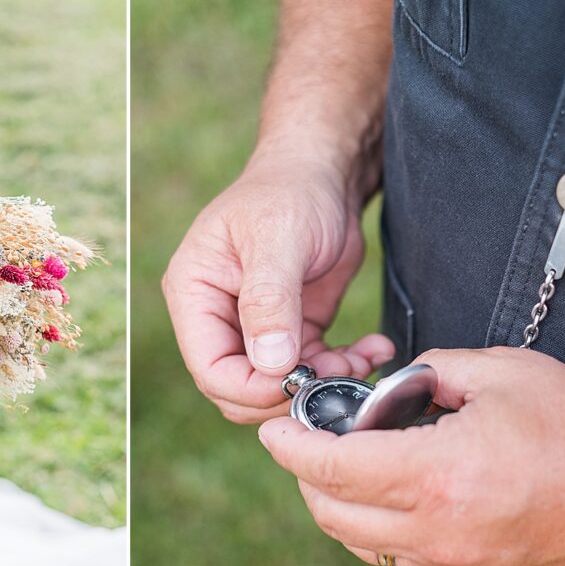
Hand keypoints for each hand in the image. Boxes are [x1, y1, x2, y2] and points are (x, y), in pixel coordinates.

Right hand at [162, 153, 393, 423]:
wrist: (325, 173)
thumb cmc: (290, 191)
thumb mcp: (278, 239)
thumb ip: (269, 301)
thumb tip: (270, 363)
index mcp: (194, 294)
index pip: (209, 368)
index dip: (251, 387)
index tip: (297, 380)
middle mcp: (216, 317)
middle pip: (237, 389)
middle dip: (287, 392)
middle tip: (335, 377)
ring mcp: (252, 328)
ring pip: (276, 387)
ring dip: (322, 384)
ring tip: (362, 359)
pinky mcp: (290, 331)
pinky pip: (308, 371)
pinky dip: (341, 369)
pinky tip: (371, 349)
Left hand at [258, 347, 564, 565]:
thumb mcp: (502, 373)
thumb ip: (430, 372)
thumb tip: (392, 387)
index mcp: (437, 475)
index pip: (330, 468)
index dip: (290, 446)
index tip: (274, 430)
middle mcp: (435, 530)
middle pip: (330, 512)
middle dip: (304, 476)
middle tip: (308, 442)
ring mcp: (452, 564)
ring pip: (358, 543)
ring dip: (335, 505)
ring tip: (344, 466)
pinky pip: (396, 559)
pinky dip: (374, 528)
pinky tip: (390, 495)